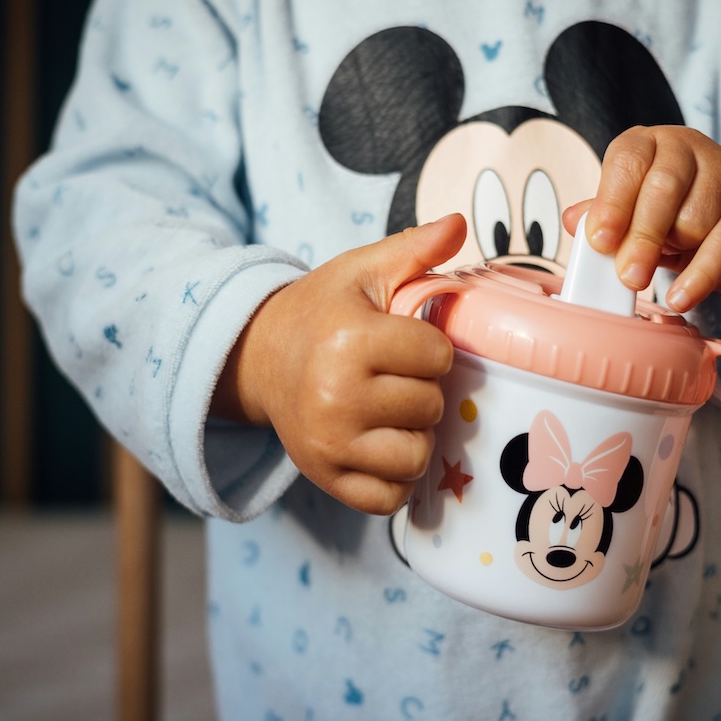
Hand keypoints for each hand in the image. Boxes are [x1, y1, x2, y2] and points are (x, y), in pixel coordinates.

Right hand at [212, 214, 466, 513]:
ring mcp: (329, 443)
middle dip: (423, 389)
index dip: (431, 348)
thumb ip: (414, 249)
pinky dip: (396, 478)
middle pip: (430, 405)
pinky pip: (390, 497)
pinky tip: (382, 446)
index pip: (437, 356)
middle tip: (394, 376)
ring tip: (391, 411)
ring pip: (416, 455)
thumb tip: (459, 222)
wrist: (260, 358)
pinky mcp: (325, 477)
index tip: (406, 342)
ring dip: (415, 434)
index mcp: (350, 340)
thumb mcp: (361, 272)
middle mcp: (336, 396)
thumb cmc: (322, 313)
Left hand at [564, 125, 720, 334]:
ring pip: (694, 217)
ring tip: (655, 269)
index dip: (612, 202)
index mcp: (646, 143)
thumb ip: (599, 213)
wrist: (717, 219)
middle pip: (663, 189)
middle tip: (627, 276)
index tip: (600, 241)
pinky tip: (681, 297)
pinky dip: (700, 276)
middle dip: (642, 237)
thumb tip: (574, 220)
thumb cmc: (660, 210)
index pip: (628, 162)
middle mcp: (686, 148)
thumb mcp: (625, 208)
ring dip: (672, 253)